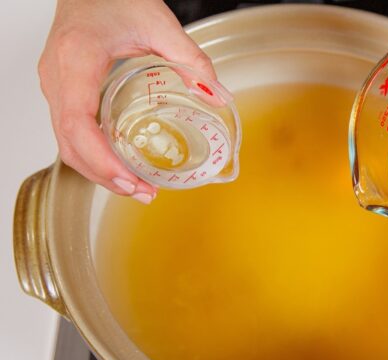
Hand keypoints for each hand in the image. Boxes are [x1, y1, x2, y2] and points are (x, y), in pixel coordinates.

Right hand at [39, 0, 217, 202]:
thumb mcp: (160, 24)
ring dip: (97, 169)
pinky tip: (121, 165)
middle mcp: (57, 76)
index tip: (129, 178)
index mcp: (76, 60)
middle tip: (142, 193)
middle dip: (103, 174)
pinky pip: (70, 129)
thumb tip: (218, 96)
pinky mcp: (62, 88)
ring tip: (136, 188)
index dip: (100, 158)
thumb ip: (192, 60)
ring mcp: (55, 83)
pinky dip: (93, 153)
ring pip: (65, 140)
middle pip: (68, 141)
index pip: (77, 122)